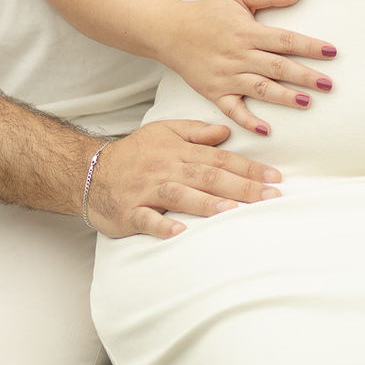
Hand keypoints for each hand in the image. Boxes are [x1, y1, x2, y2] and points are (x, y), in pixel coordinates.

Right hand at [85, 119, 283, 240]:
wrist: (91, 171)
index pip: (220, 158)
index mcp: (178, 151)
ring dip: (207, 204)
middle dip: (240, 187)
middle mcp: (166, 169)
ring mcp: (148, 191)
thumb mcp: (164, 131)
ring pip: (181, 195)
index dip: (248, 168)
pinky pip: (148, 219)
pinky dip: (163, 226)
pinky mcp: (131, 212)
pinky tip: (180, 232)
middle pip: (208, 177)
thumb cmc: (133, 153)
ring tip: (232, 212)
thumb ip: (196, 132)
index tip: (274, 178)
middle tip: (269, 197)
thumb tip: (226, 132)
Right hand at [164, 0, 337, 134]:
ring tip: (307, 102)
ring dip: (285, 97)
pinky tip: (266, 130)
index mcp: (247, 32)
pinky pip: (233, 110)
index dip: (309, 46)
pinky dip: (248, 121)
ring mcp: (227, 76)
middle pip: (278, 67)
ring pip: (261, 89)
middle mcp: (239, 56)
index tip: (331, 51)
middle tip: (328, 84)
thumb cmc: (208, 12)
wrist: (170, 31)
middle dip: (305, 76)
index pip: (285, 40)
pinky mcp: (215, 92)